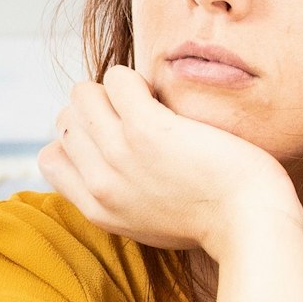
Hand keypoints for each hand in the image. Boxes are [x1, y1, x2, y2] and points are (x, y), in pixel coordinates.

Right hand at [39, 65, 302, 258]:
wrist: (251, 224)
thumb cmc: (214, 220)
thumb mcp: (149, 223)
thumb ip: (120, 198)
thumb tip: (103, 166)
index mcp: (99, 210)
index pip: (51, 158)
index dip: (78, 138)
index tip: (111, 135)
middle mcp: (101, 184)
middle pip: (66, 120)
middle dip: (97, 108)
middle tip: (135, 114)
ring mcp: (120, 155)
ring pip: (83, 93)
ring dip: (114, 87)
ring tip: (147, 101)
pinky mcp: (147, 129)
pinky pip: (117, 79)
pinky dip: (136, 77)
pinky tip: (161, 95)